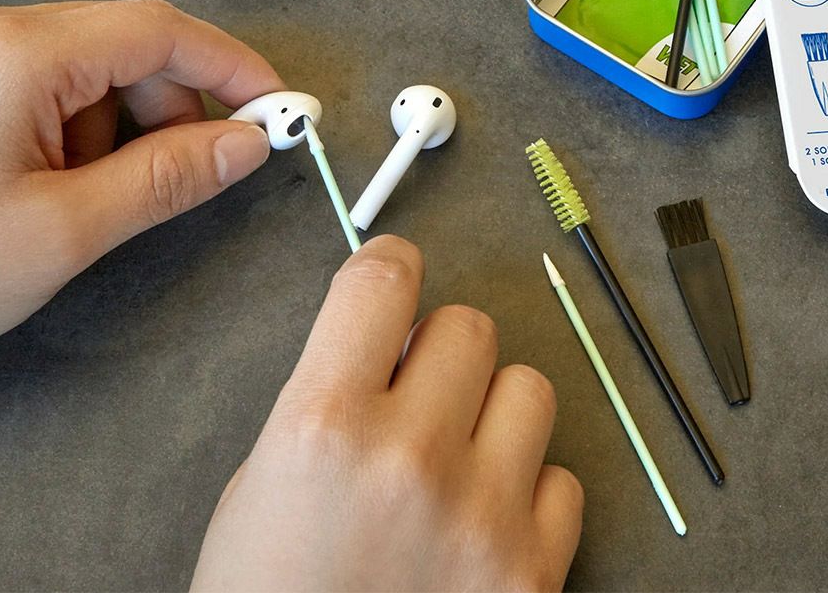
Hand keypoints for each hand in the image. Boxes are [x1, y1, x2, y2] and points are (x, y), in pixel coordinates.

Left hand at [0, 0, 282, 358]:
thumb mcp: (63, 232)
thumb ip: (168, 179)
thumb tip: (245, 144)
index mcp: (14, 55)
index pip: (157, 30)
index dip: (230, 65)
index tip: (275, 105)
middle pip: (124, 43)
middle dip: (170, 105)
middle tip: (192, 169)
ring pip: (87, 63)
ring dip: (117, 123)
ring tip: (84, 195)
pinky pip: (45, 79)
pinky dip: (73, 125)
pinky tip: (48, 180)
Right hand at [192, 235, 583, 591]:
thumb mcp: (262, 483)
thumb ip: (329, 397)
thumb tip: (391, 343)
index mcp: (322, 426)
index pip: (382, 280)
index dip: (390, 265)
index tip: (394, 276)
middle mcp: (408, 459)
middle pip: (468, 326)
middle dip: (441, 351)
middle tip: (419, 395)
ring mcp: (480, 516)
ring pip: (531, 388)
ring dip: (495, 412)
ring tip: (460, 460)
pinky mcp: (531, 574)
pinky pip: (564, 481)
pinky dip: (530, 494)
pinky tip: (486, 525)